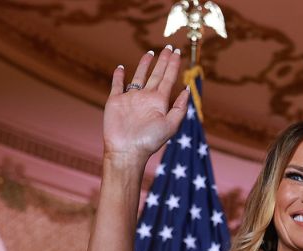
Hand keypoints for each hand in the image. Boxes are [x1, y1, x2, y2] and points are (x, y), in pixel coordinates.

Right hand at [102, 46, 188, 165]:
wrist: (127, 150)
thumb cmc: (150, 140)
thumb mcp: (171, 124)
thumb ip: (179, 107)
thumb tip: (187, 89)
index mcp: (160, 101)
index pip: (169, 78)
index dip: (173, 65)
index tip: (178, 52)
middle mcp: (146, 97)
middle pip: (157, 74)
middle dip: (163, 61)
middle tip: (169, 47)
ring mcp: (131, 98)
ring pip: (139, 77)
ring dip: (144, 65)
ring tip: (150, 53)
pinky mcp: (115, 101)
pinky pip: (117, 85)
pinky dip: (119, 76)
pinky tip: (122, 68)